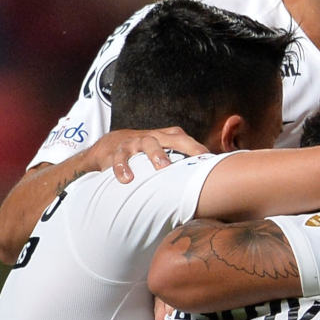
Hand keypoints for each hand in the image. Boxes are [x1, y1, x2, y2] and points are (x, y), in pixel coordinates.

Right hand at [89, 127, 209, 183]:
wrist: (110, 144)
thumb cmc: (144, 152)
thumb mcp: (162, 151)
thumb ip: (180, 162)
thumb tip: (204, 181)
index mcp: (166, 137)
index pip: (185, 140)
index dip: (197, 148)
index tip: (209, 158)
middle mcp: (152, 137)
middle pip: (171, 139)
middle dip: (183, 148)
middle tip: (194, 160)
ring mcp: (134, 143)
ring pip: (146, 144)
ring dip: (155, 154)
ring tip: (162, 168)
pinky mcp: (117, 152)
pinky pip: (120, 159)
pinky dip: (122, 168)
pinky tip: (127, 179)